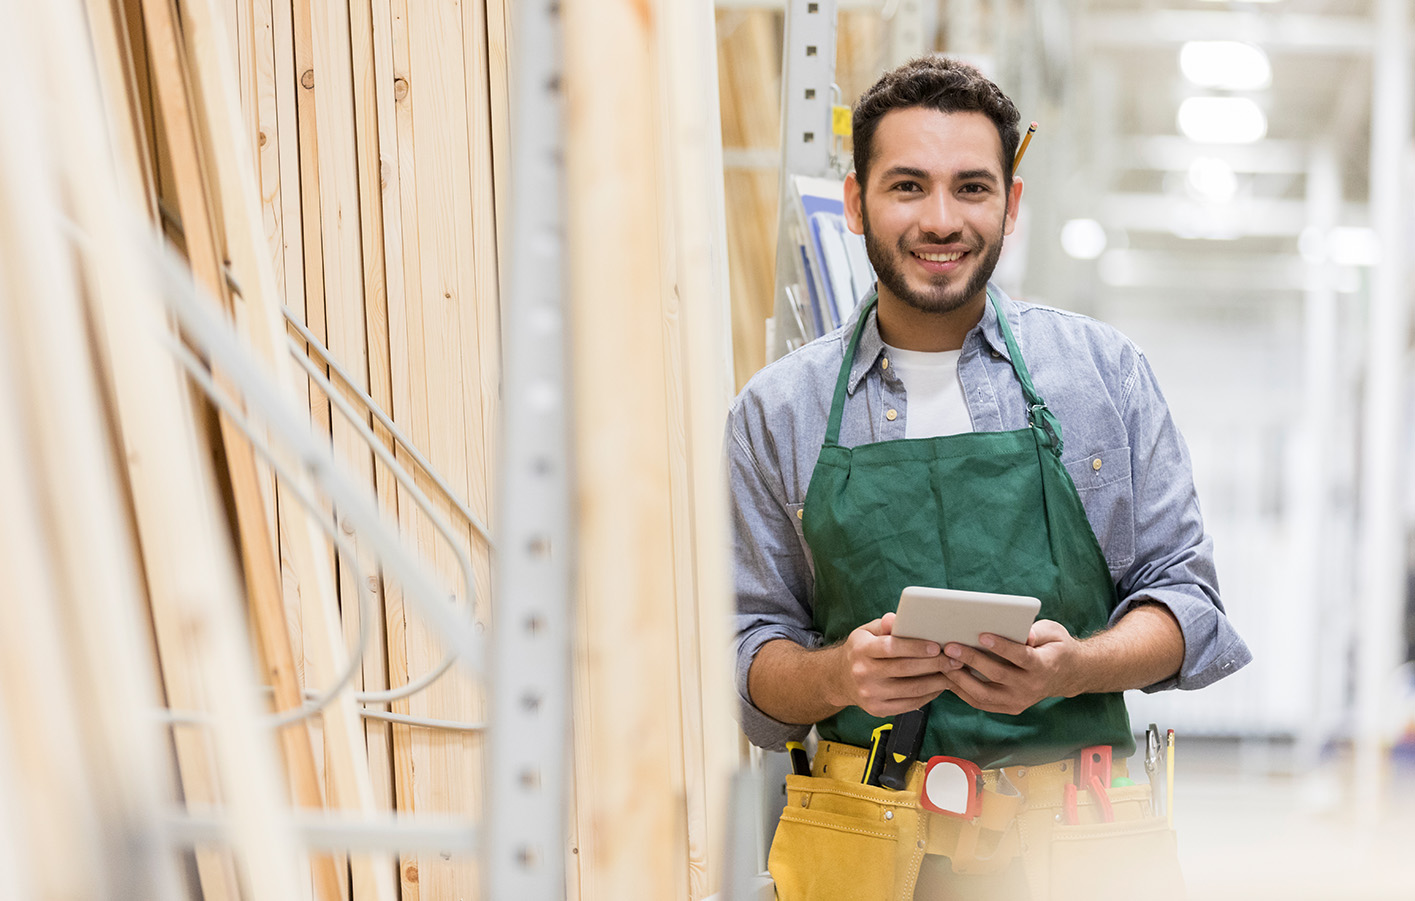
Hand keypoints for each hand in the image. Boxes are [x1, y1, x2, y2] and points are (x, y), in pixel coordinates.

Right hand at [831, 612, 950, 716]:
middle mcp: (863, 673)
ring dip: (936, 681)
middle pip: (905, 669)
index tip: (936, 645)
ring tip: (952, 673)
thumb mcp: (865, 632)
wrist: (840, 679)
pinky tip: (939, 686)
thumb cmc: (860, 651)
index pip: (891, 648)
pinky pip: (910, 704)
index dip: (915, 647)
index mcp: (861, 650)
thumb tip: (895, 618)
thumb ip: (883, 625)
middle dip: (934, 664)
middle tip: (954, 659)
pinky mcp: (878, 710)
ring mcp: (870, 694)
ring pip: (911, 689)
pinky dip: (928, 695)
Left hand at [939, 620, 1081, 715]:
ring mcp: (1019, 701)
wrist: (1065, 675)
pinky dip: (962, 691)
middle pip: (997, 675)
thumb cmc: (1054, 647)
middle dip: (972, 660)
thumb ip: (1037, 632)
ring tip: (943, 662)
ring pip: (985, 694)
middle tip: (950, 646)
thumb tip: (1023, 633)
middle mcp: (1031, 688)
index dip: (1002, 647)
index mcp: (1044, 666)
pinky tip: (948, 676)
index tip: (981, 635)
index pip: (1021, 657)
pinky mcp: (1009, 708)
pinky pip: (981, 702)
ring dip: (961, 679)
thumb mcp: (1053, 633)